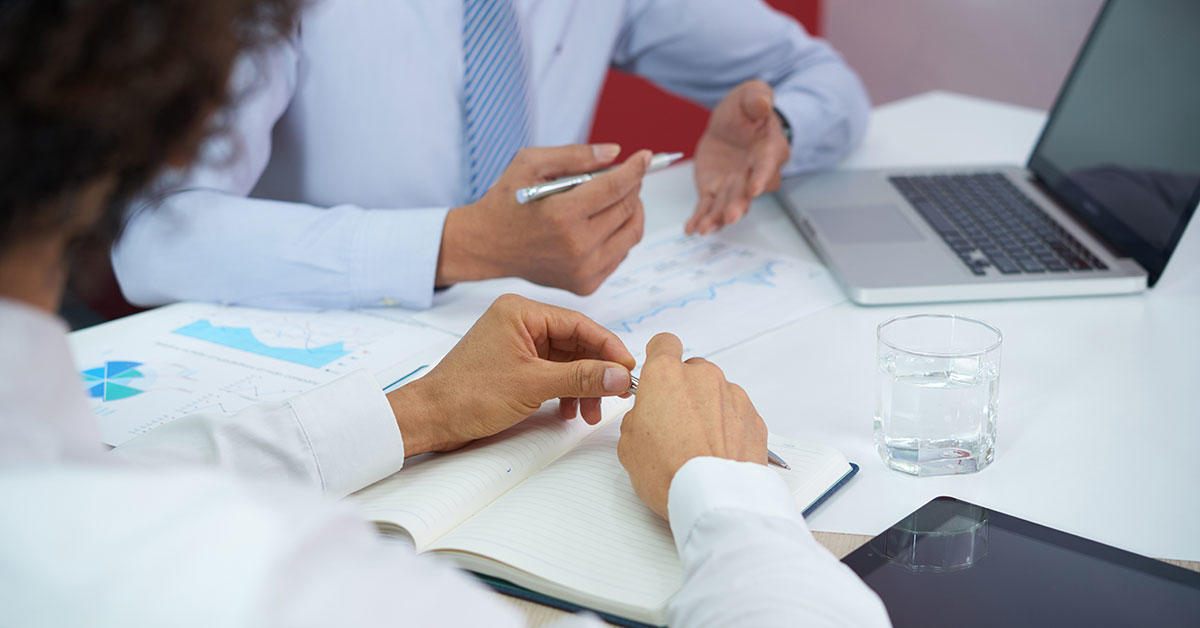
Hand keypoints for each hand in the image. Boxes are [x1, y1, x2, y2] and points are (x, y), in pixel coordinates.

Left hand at [387, 294, 635, 456]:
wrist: (430, 418)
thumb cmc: (468, 395)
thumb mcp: (532, 385)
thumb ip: (581, 377)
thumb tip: (620, 375)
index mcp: (521, 312)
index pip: (580, 324)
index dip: (609, 347)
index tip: (629, 369)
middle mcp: (520, 322)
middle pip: (575, 342)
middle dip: (596, 372)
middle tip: (615, 396)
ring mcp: (516, 344)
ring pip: (566, 361)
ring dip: (582, 386)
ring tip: (589, 413)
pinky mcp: (514, 365)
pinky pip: (552, 373)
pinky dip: (565, 391)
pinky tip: (569, 411)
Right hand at [438, 145, 651, 294]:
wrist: (487, 246)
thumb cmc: (506, 201)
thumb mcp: (530, 163)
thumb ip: (575, 155)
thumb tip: (616, 153)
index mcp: (562, 215)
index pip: (615, 188)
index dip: (636, 169)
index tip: (647, 156)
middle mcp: (576, 247)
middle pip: (628, 209)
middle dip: (634, 186)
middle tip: (630, 175)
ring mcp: (583, 270)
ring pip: (631, 233)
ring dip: (633, 210)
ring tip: (620, 196)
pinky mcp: (586, 284)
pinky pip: (621, 254)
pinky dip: (621, 233)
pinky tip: (605, 221)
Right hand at [617, 333, 767, 518]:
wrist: (715, 498)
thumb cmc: (671, 472)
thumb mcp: (628, 446)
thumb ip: (636, 419)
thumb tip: (645, 419)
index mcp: (666, 376)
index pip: (663, 344)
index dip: (658, 357)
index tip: (657, 373)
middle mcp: (702, 377)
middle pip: (691, 372)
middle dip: (683, 393)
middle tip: (673, 426)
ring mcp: (732, 395)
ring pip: (716, 394)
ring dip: (707, 412)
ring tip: (698, 447)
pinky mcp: (754, 417)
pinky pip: (736, 414)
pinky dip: (728, 428)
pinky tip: (717, 453)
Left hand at [686, 79, 789, 234]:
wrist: (731, 124)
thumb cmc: (747, 110)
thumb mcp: (751, 95)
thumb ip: (757, 98)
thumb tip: (763, 103)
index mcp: (769, 150)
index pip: (767, 165)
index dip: (761, 177)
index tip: (754, 189)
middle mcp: (755, 174)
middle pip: (748, 194)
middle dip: (739, 206)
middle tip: (730, 217)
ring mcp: (735, 186)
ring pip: (728, 205)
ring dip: (718, 218)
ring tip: (705, 229)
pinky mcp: (715, 191)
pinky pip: (708, 207)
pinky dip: (699, 219)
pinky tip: (690, 230)